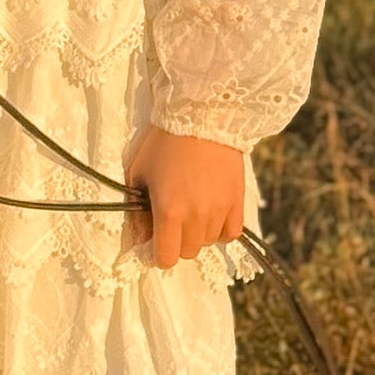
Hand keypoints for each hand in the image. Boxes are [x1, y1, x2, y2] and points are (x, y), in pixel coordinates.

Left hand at [126, 125, 245, 269]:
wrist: (201, 116)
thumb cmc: (163, 142)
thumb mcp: (138, 172)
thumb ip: (136, 210)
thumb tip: (139, 238)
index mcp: (169, 211)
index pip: (166, 258)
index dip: (157, 254)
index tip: (154, 241)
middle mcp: (197, 217)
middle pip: (188, 252)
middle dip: (176, 241)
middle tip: (170, 218)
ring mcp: (220, 211)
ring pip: (208, 243)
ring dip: (197, 234)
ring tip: (190, 207)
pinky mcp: (238, 202)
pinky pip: (230, 233)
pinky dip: (219, 230)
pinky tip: (210, 213)